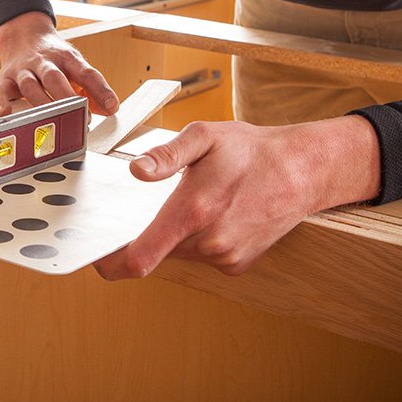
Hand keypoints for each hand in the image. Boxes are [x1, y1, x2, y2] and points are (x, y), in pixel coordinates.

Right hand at [0, 11, 118, 116]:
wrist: (23, 33)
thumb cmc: (52, 56)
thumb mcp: (75, 65)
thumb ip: (91, 88)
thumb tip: (109, 110)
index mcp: (66, 58)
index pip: (85, 72)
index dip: (100, 89)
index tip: (112, 107)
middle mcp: (44, 62)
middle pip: (55, 78)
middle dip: (68, 99)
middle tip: (82, 119)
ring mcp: (23, 70)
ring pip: (30, 85)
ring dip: (41, 103)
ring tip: (50, 121)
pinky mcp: (5, 78)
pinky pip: (0, 90)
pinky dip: (1, 101)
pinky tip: (5, 113)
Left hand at [94, 116, 381, 278]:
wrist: (304, 171)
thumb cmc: (251, 150)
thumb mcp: (205, 137)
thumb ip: (166, 155)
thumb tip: (136, 172)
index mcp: (193, 211)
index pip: (139, 259)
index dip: (111, 263)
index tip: (98, 254)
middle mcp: (209, 242)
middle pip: (155, 253)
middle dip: (147, 233)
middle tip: (152, 205)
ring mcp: (224, 257)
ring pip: (178, 254)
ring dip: (175, 234)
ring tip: (197, 201)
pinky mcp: (237, 264)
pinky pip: (202, 256)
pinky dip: (199, 239)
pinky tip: (216, 213)